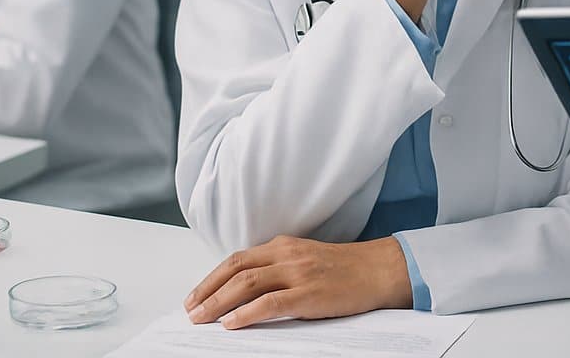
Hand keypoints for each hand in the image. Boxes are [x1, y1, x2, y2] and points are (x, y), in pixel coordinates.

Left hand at [183, 236, 412, 328]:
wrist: (380, 270)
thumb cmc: (345, 270)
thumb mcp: (306, 261)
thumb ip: (278, 269)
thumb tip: (245, 290)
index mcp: (283, 246)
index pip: (237, 259)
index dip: (211, 278)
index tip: (195, 296)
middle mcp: (287, 254)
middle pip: (235, 268)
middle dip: (207, 290)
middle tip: (189, 311)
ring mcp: (298, 273)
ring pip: (247, 283)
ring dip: (218, 302)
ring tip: (202, 319)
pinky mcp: (309, 293)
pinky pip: (270, 302)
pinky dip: (246, 313)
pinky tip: (231, 323)